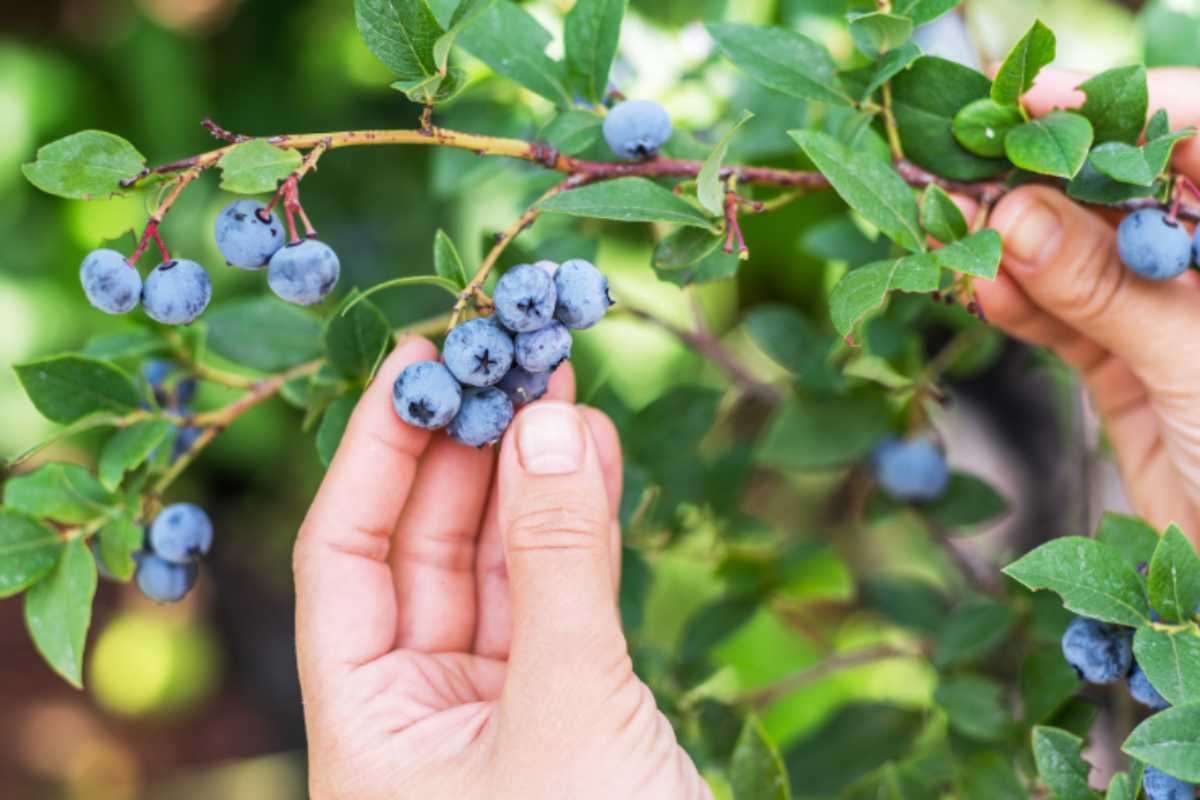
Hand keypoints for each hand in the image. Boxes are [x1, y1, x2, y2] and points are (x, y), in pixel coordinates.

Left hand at [292, 338, 708, 799]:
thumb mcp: (570, 714)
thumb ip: (560, 567)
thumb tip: (549, 422)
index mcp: (365, 729)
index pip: (342, 557)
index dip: (375, 450)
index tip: (419, 360)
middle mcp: (417, 715)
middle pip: (421, 548)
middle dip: (465, 446)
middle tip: (505, 351)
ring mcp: (496, 711)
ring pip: (500, 566)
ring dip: (528, 475)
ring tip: (556, 380)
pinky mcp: (569, 712)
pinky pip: (560, 600)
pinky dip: (578, 529)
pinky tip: (592, 456)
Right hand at [973, 68, 1199, 544]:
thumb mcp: (1191, 360)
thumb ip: (1101, 287)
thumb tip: (1012, 216)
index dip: (1121, 108)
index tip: (1036, 97)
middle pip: (1125, 194)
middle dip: (1046, 179)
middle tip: (967, 167)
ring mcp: (1170, 316)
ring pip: (1082, 257)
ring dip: (1016, 246)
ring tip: (951, 229)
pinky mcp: (1126, 368)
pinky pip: (1064, 320)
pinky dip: (1019, 305)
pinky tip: (979, 288)